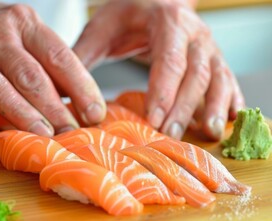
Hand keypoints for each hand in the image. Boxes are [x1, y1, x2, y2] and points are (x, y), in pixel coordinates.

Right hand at [0, 0, 105, 155]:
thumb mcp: (26, 36)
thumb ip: (50, 66)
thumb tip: (83, 103)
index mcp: (25, 24)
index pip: (59, 57)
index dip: (81, 88)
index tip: (95, 114)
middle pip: (31, 76)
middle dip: (55, 109)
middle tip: (72, 134)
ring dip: (23, 116)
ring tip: (43, 139)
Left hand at [73, 0, 244, 139]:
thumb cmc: (128, 14)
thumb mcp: (102, 28)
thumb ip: (82, 56)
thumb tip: (61, 91)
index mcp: (167, 21)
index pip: (168, 60)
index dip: (163, 91)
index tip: (153, 120)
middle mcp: (194, 33)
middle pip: (195, 73)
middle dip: (183, 107)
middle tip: (169, 135)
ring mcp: (209, 46)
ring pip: (217, 78)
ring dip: (212, 107)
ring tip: (207, 132)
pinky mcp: (214, 58)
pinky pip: (227, 79)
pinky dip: (229, 100)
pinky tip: (226, 119)